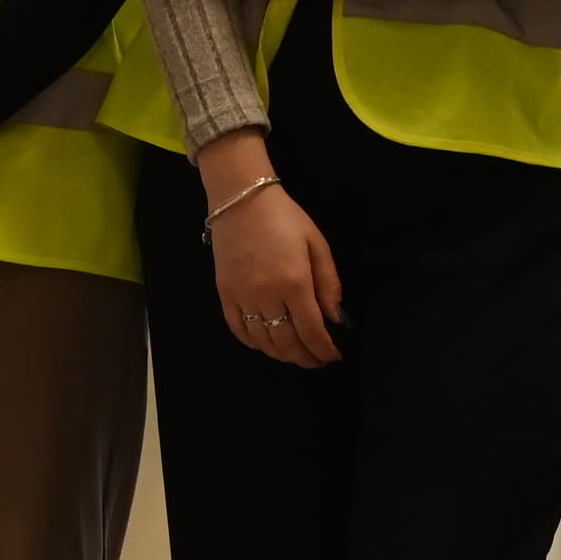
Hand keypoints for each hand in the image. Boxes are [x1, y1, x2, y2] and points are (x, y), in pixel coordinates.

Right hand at [210, 182, 343, 368]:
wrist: (241, 199)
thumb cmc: (285, 218)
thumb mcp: (317, 244)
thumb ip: (329, 284)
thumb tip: (336, 318)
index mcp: (294, 283)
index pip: (311, 331)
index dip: (324, 350)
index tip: (333, 356)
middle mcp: (267, 296)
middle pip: (287, 342)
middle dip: (305, 358)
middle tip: (317, 360)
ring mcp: (242, 297)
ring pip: (263, 341)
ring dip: (282, 355)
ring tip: (296, 355)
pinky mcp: (224, 294)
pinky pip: (238, 330)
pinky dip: (254, 343)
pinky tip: (267, 344)